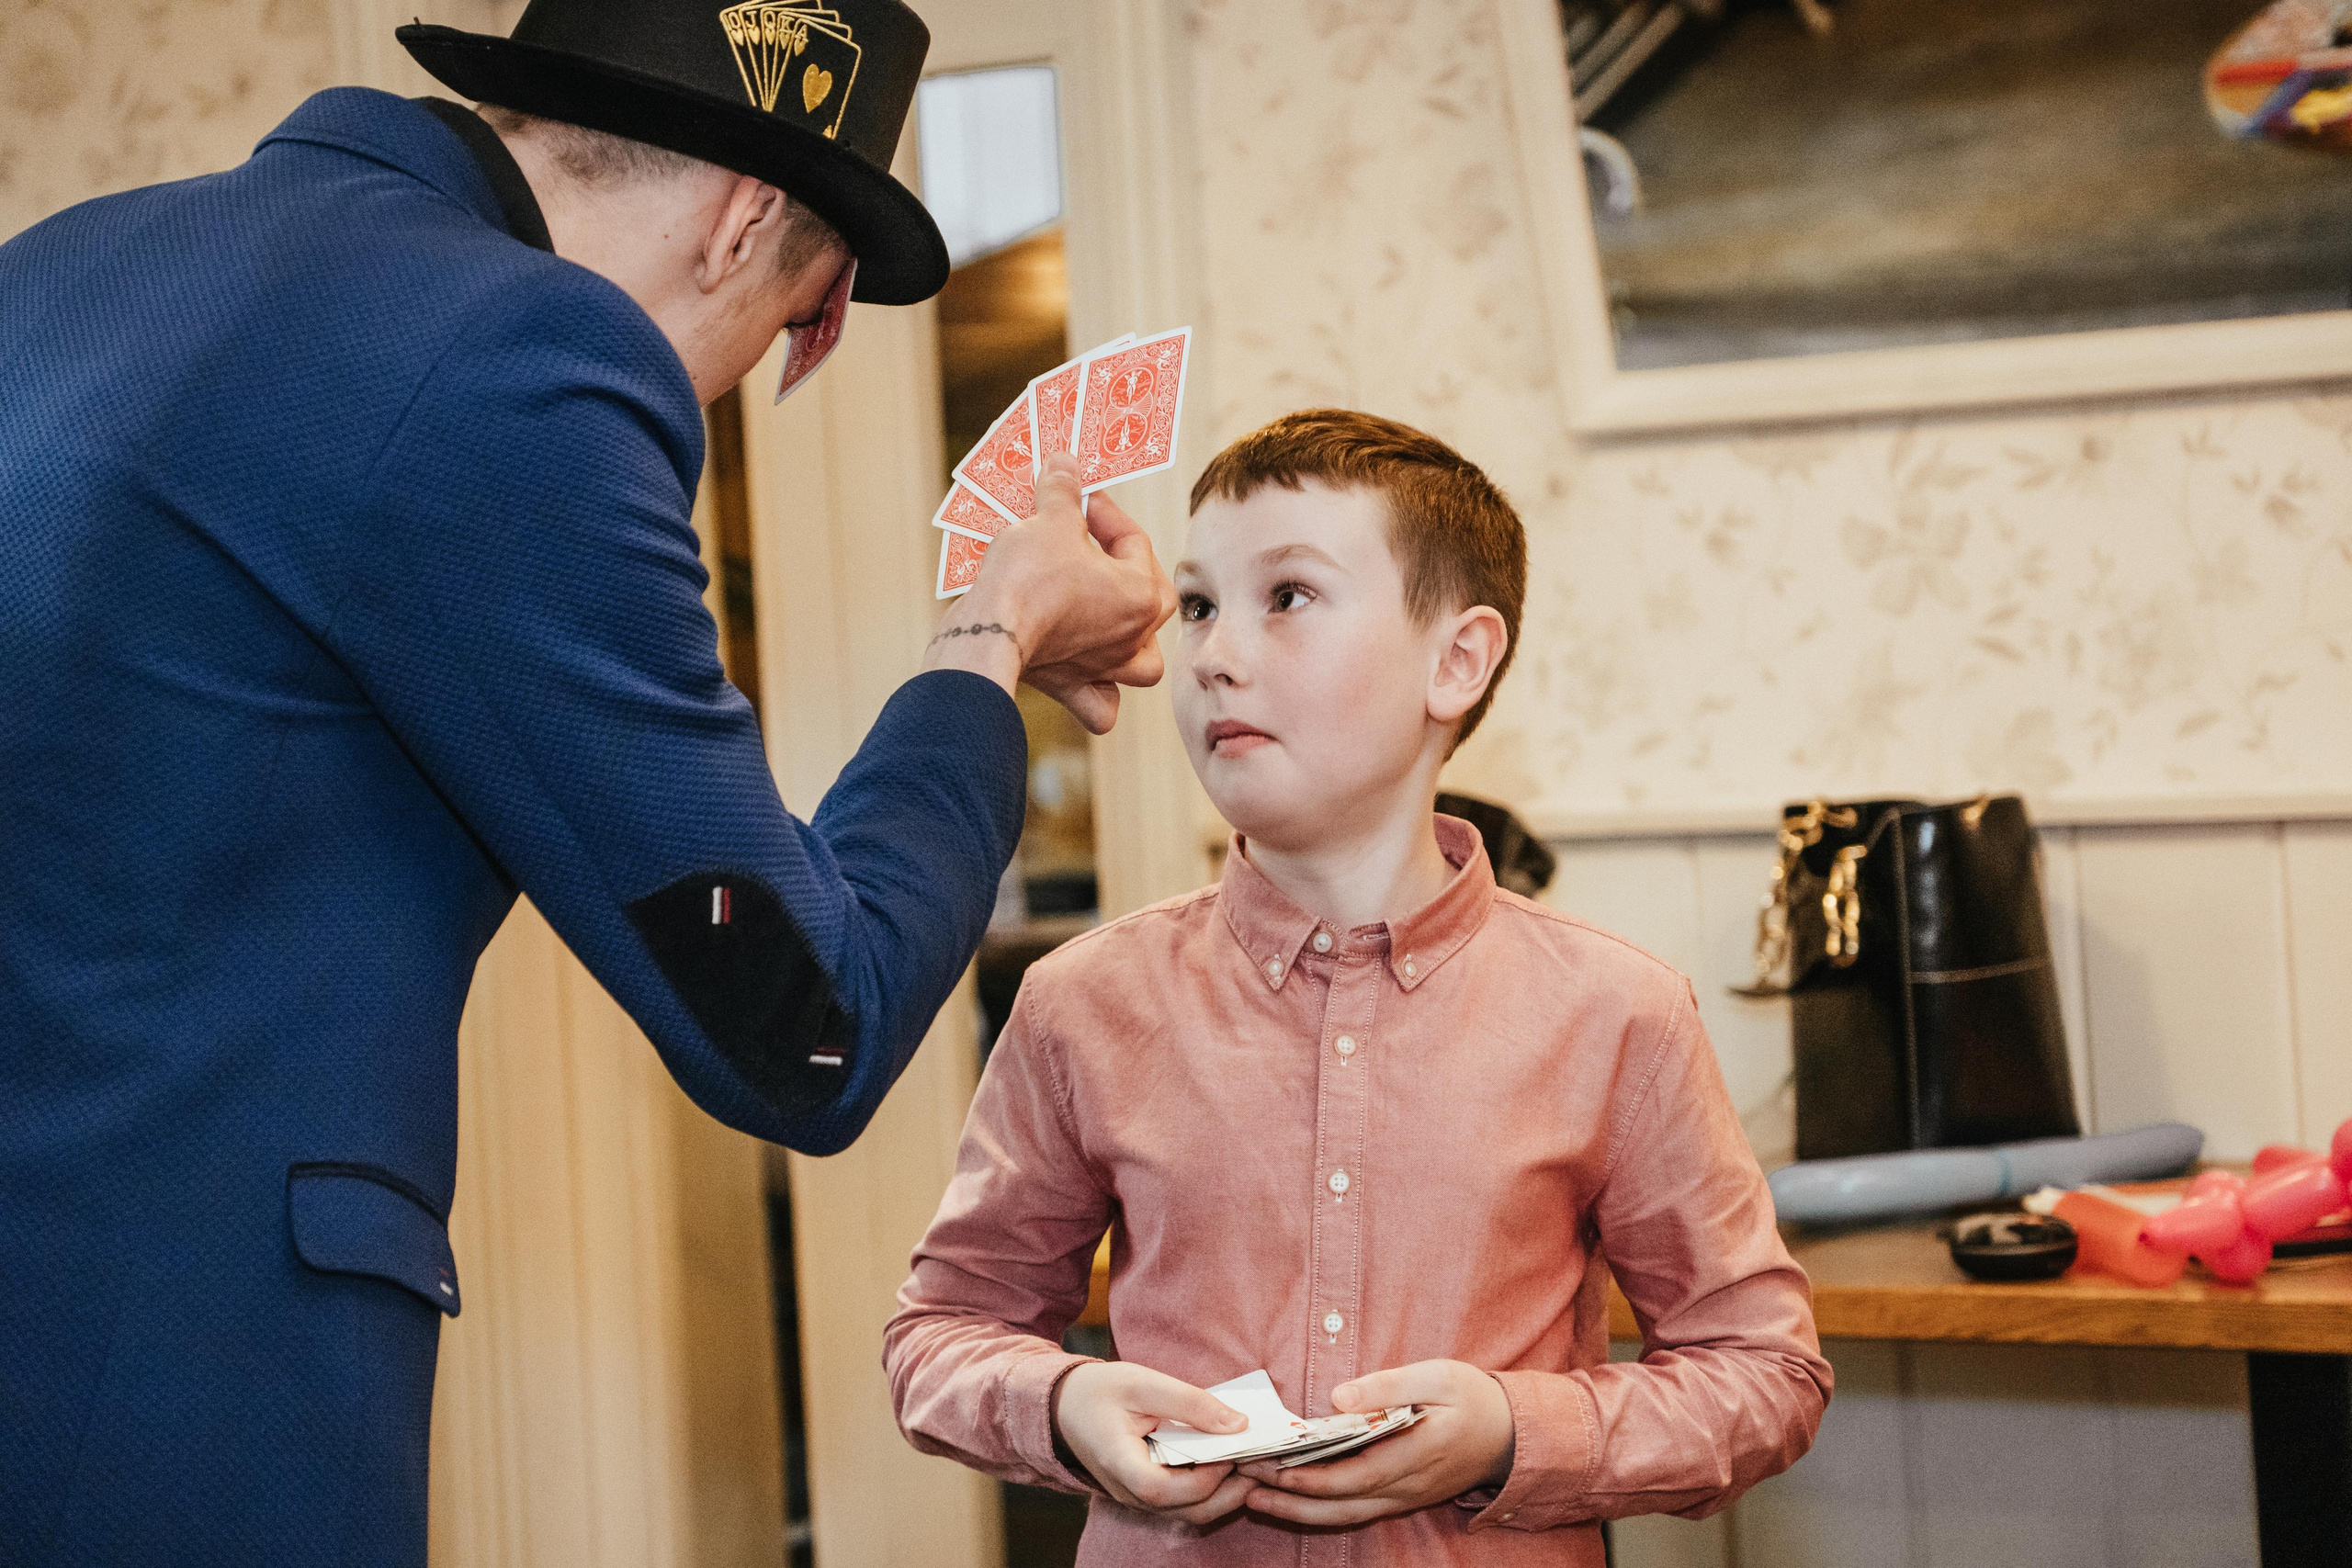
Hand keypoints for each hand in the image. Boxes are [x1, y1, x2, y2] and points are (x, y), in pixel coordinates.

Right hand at [923, 453, 1177, 734]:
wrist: (990, 631)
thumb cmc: (1028, 576)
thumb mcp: (1050, 519)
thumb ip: (1063, 490)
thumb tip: (1066, 462)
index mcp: (1143, 593)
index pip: (1134, 541)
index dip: (1104, 511)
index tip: (1078, 496)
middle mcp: (1134, 636)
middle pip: (1149, 597)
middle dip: (1121, 564)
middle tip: (1084, 540)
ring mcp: (1106, 667)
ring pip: (1141, 660)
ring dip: (1131, 639)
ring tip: (1107, 614)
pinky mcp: (1073, 687)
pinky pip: (1101, 704)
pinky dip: (1098, 694)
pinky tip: (1086, 677)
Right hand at [1052, 1362, 1255, 1524]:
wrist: (1064, 1407)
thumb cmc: (1100, 1391)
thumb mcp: (1143, 1382)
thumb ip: (1190, 1402)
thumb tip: (1239, 1424)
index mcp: (1118, 1461)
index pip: (1161, 1489)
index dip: (1202, 1477)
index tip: (1232, 1451)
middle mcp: (1127, 1491)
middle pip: (1185, 1510)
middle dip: (1229, 1492)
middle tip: (1260, 1462)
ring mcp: (1137, 1497)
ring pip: (1189, 1513)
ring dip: (1225, 1494)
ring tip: (1251, 1462)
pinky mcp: (1147, 1494)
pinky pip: (1183, 1503)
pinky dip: (1211, 1489)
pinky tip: (1229, 1463)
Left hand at [1237, 1360, 1514, 1527]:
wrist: (1511, 1434)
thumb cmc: (1474, 1399)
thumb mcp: (1438, 1377)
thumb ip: (1387, 1386)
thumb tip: (1337, 1397)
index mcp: (1412, 1456)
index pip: (1350, 1477)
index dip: (1306, 1478)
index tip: (1269, 1468)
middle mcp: (1404, 1487)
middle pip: (1339, 1505)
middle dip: (1288, 1500)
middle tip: (1244, 1485)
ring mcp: (1403, 1497)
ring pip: (1344, 1514)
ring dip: (1299, 1510)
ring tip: (1256, 1498)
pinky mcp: (1402, 1496)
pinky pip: (1356, 1510)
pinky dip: (1321, 1507)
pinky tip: (1294, 1497)